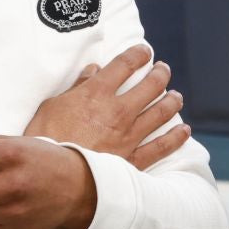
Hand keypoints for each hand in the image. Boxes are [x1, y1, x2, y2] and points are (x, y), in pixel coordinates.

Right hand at [22, 44, 189, 170]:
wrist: (51, 177)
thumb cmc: (44, 140)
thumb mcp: (51, 106)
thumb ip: (76, 87)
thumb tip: (93, 71)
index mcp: (97, 93)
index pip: (124, 64)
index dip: (137, 54)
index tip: (144, 51)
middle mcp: (118, 111)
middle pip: (151, 85)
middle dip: (160, 74)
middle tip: (163, 69)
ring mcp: (129, 136)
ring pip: (161, 112)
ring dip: (172, 101)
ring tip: (176, 96)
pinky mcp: (133, 160)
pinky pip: (161, 147)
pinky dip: (176, 137)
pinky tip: (184, 130)